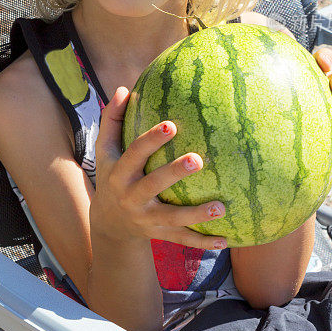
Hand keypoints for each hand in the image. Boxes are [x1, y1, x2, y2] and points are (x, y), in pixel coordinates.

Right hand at [90, 87, 227, 248]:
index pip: (134, 154)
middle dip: (173, 174)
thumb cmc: (113, 174)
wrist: (109, 223)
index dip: (150, 141)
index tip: (171, 125)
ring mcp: (146, 220)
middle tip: (197, 159)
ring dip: (196, 215)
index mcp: (120, 173)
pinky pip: (183, 240)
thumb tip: (124, 88)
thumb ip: (113, 119)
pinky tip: (226, 240)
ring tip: (221, 207)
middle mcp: (131, 197)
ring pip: (172, 219)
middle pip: (153, 185)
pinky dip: (204, 242)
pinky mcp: (160, 235)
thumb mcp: (106, 150)